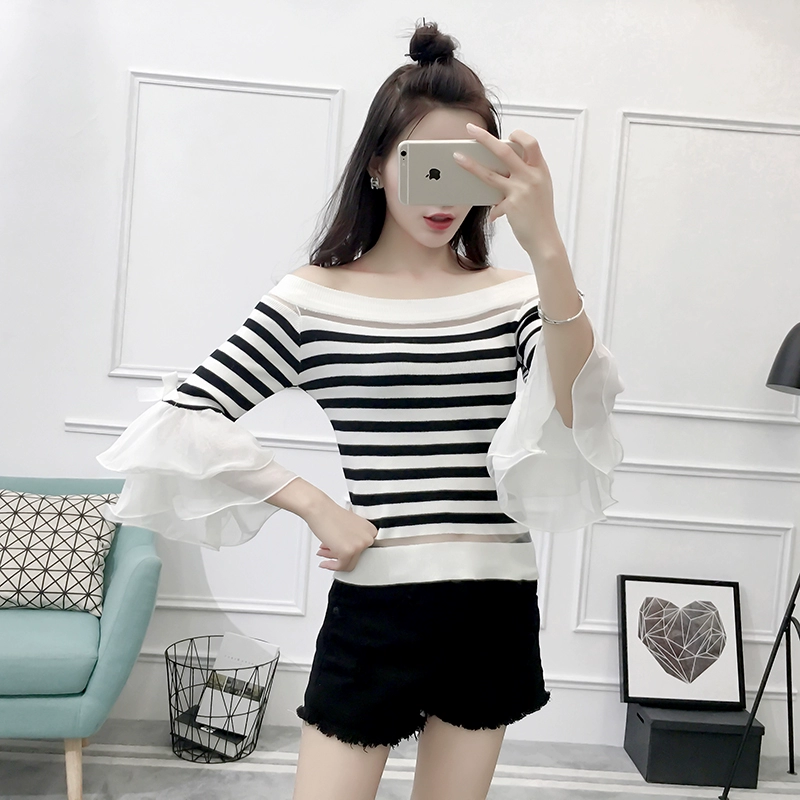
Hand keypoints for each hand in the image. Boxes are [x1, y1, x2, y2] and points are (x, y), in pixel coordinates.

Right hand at [306, 501, 378, 571]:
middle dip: (340, 555)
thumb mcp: (350, 527)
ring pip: (348, 564)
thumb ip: (354, 539)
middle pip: (356, 558)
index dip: (350, 551)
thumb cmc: (330, 514)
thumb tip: (350, 552)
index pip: (364, 550)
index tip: (342, 552)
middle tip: (329, 552)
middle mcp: (368, 538)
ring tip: (324, 553)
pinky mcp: (348, 552)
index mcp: (371, 530)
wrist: (319, 509)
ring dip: (334, 560)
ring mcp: (359, 545)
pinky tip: (324, 562)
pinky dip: (331, 566)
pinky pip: (341, 566)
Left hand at [454, 122, 565, 262]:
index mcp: (540, 170)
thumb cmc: (541, 215)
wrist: (545, 239)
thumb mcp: (540, 190)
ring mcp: (521, 190)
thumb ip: (526, 177)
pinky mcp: (512, 205)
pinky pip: (494, 204)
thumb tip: (502, 170)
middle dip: (484, 138)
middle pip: (504, 151)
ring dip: (471, 165)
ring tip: (457, 157)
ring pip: (490, 174)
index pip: (531, 143)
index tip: (508, 135)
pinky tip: (495, 217)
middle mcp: (531, 176)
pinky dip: (495, 211)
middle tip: (470, 129)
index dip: (518, 136)